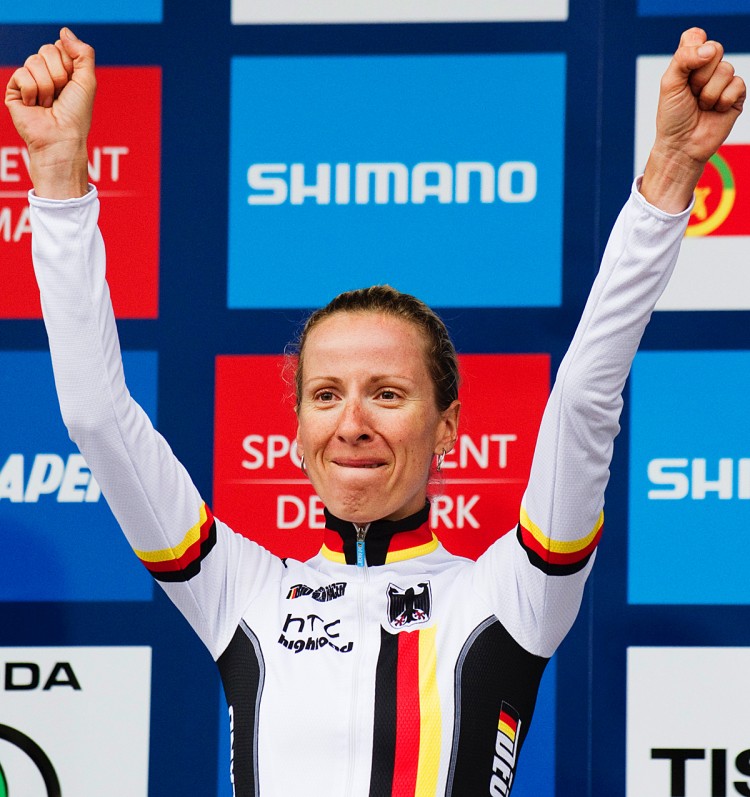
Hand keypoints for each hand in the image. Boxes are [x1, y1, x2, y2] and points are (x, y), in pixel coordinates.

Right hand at [4, 28, 95, 197]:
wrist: (61, 138)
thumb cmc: (76, 115)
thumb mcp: (87, 81)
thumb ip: (83, 53)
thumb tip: (64, 30)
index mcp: (63, 71)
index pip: (60, 46)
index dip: (69, 64)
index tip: (72, 84)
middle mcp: (45, 74)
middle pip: (46, 50)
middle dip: (58, 74)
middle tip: (60, 95)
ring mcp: (29, 81)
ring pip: (33, 61)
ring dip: (46, 86)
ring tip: (48, 104)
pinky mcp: (14, 90)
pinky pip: (22, 74)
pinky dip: (32, 91)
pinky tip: (35, 106)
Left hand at [641, 28, 745, 212]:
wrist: (682, 146)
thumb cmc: (672, 117)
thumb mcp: (669, 85)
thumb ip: (683, 59)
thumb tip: (709, 50)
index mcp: (689, 62)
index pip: (696, 36)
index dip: (692, 49)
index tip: (684, 70)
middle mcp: (707, 68)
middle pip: (714, 49)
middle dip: (699, 76)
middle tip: (691, 94)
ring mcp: (723, 81)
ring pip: (726, 69)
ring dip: (709, 93)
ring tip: (701, 106)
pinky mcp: (736, 95)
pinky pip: (737, 84)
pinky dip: (722, 101)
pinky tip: (714, 111)